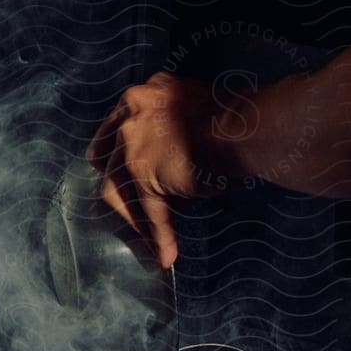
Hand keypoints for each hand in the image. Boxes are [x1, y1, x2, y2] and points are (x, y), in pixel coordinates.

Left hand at [87, 73, 230, 268]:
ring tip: (151, 236)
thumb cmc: (236, 116)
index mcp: (143, 95)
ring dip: (134, 215)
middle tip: (133, 203)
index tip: (131, 171)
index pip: (116, 128)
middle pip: (105, 158)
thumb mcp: (194, 105)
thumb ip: (174, 125)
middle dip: (116, 181)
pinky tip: (166, 255)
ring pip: (119, 188)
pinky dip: (158, 235)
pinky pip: (149, 211)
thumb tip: (174, 155)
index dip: (121, 153)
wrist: (246, 127)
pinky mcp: (145, 175)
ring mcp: (134, 146)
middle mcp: (130, 114)